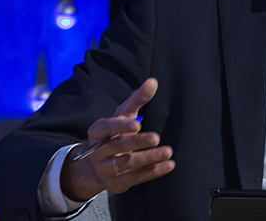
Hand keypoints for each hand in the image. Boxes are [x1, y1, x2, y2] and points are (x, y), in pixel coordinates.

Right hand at [60, 78, 174, 200]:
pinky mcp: (115, 184)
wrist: (98, 166)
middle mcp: (97, 152)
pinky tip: (168, 165)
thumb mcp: (124, 115)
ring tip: (167, 152)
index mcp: (97, 132)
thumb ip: (137, 99)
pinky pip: (134, 178)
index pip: (105, 128)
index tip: (137, 125)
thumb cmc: (115, 134)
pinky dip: (152, 172)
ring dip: (147, 158)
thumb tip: (152, 81)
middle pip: (116, 147)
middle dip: (137, 143)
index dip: (120, 127)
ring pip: (125, 164)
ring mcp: (104, 169)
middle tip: (156, 138)